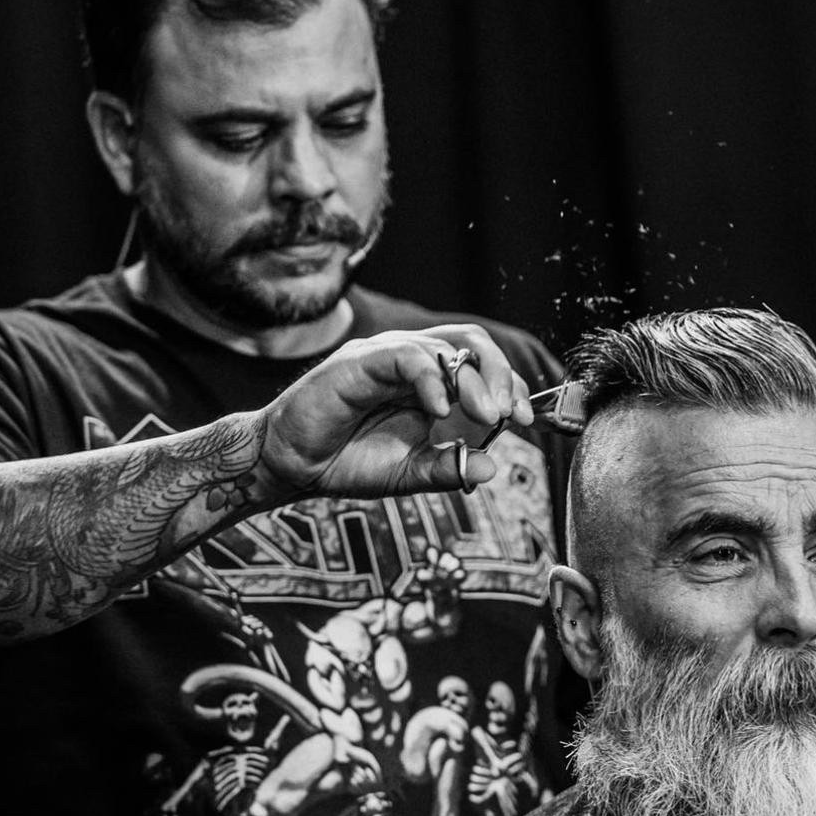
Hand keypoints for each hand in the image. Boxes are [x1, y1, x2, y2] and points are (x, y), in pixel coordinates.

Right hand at [255, 325, 532, 500]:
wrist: (291, 466)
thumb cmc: (345, 460)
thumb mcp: (407, 473)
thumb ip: (446, 468)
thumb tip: (490, 468)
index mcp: (425, 380)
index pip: (478, 363)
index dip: (508, 385)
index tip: (524, 420)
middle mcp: (408, 360)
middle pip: (470, 341)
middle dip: (500, 374)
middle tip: (509, 414)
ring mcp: (384, 357)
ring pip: (443, 345)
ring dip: (474, 380)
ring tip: (487, 415)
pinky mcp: (359, 362)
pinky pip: (404, 357)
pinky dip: (431, 379)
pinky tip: (440, 410)